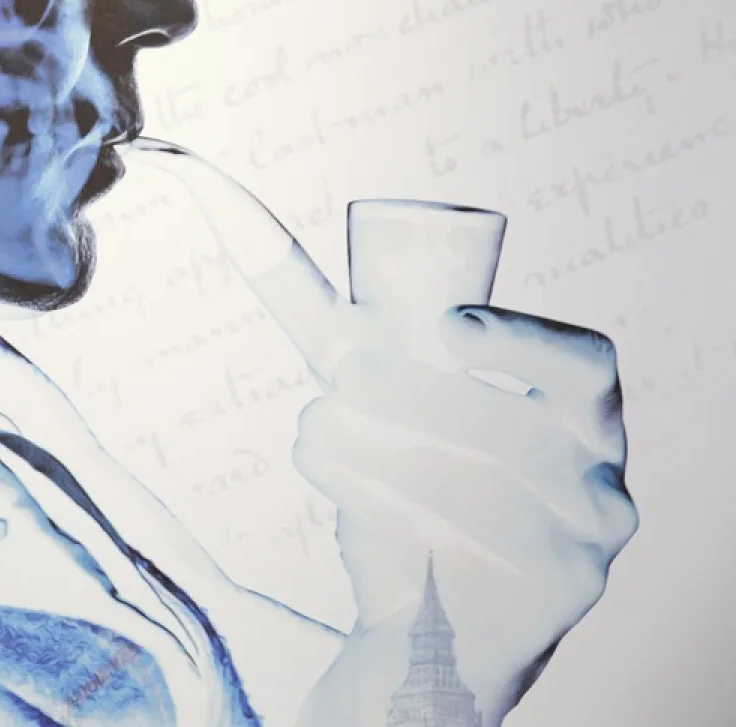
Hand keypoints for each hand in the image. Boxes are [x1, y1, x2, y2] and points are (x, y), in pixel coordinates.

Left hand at [291, 303, 637, 725]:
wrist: (425, 619)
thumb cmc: (410, 487)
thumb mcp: (378, 402)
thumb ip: (330, 325)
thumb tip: (232, 215)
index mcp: (581, 414)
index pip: (586, 364)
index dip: (523, 339)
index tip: (444, 324)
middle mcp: (601, 477)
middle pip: (521, 433)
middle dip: (422, 399)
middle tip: (341, 376)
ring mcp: (588, 546)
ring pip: (488, 493)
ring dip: (388, 454)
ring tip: (315, 426)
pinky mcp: (553, 600)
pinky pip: (470, 549)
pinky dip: (388, 506)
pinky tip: (336, 486)